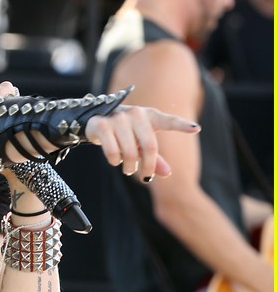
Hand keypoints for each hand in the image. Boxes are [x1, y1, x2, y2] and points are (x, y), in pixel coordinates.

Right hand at [85, 105, 199, 181]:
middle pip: (150, 147)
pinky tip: (114, 160)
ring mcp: (119, 118)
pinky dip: (115, 161)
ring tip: (127, 168)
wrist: (95, 119)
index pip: (169, 121)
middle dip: (147, 167)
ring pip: (130, 153)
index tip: (196, 129)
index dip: (182, 125)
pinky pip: (113, 151)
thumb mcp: (139, 143)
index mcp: (150, 116)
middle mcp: (136, 114)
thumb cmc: (124, 133)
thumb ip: (154, 157)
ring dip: (129, 167)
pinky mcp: (102, 125)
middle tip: (145, 177)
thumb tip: (168, 174)